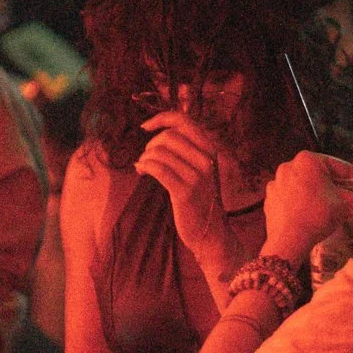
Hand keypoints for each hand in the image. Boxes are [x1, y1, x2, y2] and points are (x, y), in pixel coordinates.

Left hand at [139, 111, 248, 292]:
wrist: (211, 234)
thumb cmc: (200, 200)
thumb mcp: (200, 170)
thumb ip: (186, 150)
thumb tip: (159, 132)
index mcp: (210, 150)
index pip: (184, 120)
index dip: (161, 118)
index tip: (145, 127)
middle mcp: (207, 160)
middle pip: (168, 136)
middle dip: (150, 145)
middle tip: (146, 159)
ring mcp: (198, 176)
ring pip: (160, 152)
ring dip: (145, 158)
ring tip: (143, 167)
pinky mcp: (185, 192)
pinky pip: (158, 169)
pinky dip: (144, 166)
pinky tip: (141, 171)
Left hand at [260, 151, 349, 269]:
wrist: (288, 240)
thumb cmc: (317, 216)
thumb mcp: (346, 206)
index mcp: (308, 160)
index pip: (340, 166)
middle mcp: (289, 165)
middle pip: (321, 175)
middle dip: (336, 186)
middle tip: (348, 198)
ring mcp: (277, 182)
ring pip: (305, 185)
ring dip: (318, 193)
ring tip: (329, 208)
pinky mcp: (270, 198)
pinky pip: (292, 196)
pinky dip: (302, 202)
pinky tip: (310, 215)